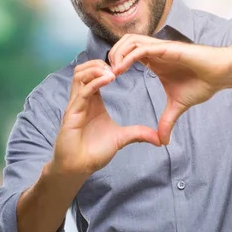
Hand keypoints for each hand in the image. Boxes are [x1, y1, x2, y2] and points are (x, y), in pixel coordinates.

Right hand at [51, 60, 160, 177]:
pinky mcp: (72, 114)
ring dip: (96, 69)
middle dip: (99, 63)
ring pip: (79, 76)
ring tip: (113, 71)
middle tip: (118, 65)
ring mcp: (76, 105)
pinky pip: (82, 92)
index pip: (94, 74)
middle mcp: (82, 100)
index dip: (107, 67)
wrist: (78, 168)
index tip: (125, 66)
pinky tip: (109, 79)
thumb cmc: (94, 152)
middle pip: (84, 69)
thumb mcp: (122, 138)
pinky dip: (95, 82)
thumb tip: (160, 139)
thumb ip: (139, 134)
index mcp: (92, 101)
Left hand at [108, 34, 231, 144]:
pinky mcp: (167, 49)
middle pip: (123, 43)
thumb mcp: (178, 106)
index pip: (127, 54)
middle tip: (105, 76)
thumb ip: (167, 121)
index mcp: (155, 61)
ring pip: (129, 41)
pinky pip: (142, 48)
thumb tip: (163, 141)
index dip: (115, 64)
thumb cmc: (202, 84)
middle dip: (111, 57)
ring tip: (112, 72)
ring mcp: (160, 48)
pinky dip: (128, 56)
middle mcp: (155, 51)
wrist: (219, 75)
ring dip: (117, 54)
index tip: (108, 82)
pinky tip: (122, 69)